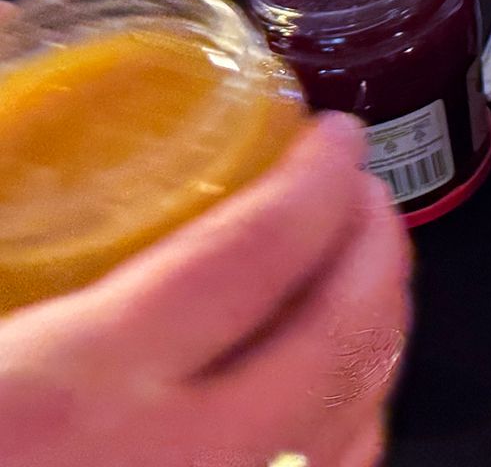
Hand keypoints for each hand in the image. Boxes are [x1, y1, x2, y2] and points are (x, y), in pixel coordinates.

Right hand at [0, 113, 411, 466]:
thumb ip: (9, 265)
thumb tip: (26, 196)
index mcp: (75, 394)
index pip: (256, 254)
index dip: (316, 181)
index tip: (334, 139)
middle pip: (344, 333)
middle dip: (378, 247)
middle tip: (365, 197)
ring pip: (360, 421)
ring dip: (379, 333)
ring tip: (358, 279)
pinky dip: (350, 427)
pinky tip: (326, 396)